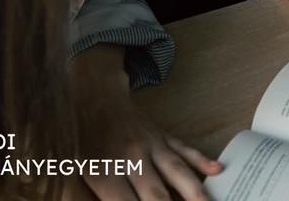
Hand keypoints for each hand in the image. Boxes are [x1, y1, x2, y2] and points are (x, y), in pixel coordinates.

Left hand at [69, 45, 221, 199]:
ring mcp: (151, 145)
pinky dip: (201, 160)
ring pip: (176, 172)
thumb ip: (86, 197)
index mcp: (106, 173)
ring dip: (194, 193)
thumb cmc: (82, 141)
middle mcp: (131, 159)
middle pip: (156, 194)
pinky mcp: (163, 136)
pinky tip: (216, 171)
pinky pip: (184, 149)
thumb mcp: (72, 170)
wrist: (94, 98)